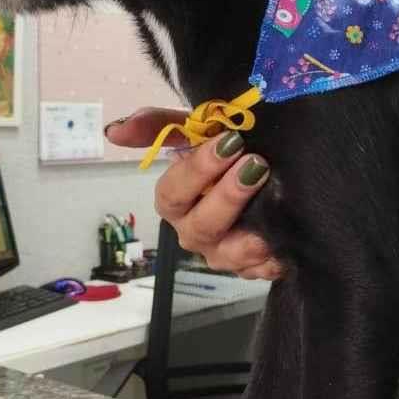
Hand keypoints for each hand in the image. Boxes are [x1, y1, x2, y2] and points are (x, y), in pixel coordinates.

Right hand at [105, 107, 284, 279]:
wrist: (268, 173)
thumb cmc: (227, 152)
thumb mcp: (197, 131)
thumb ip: (160, 126)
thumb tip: (114, 130)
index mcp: (177, 201)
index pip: (172, 192)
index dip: (197, 169)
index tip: (231, 141)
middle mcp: (195, 230)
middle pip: (200, 226)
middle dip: (227, 197)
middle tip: (256, 165)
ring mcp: (223, 252)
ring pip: (228, 256)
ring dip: (247, 240)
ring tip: (270, 215)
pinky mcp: (253, 266)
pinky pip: (260, 272)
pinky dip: (271, 262)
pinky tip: (283, 249)